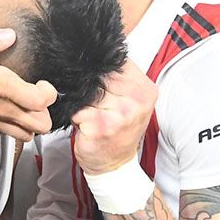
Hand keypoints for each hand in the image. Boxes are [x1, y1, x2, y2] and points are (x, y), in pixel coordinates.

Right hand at [0, 29, 57, 140]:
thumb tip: (10, 35)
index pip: (40, 100)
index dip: (47, 92)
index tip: (39, 81)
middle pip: (42, 121)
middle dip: (46, 109)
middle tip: (35, 94)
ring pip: (30, 133)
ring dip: (33, 120)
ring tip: (26, 105)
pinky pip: (13, 136)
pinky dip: (19, 128)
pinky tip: (11, 112)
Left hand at [70, 59, 156, 174]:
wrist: (114, 165)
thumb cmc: (116, 130)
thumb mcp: (125, 99)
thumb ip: (116, 76)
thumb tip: (91, 55)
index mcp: (144, 88)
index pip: (113, 62)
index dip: (97, 69)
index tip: (95, 81)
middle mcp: (137, 100)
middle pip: (97, 77)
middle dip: (87, 88)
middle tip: (95, 106)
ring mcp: (121, 114)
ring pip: (85, 93)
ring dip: (80, 104)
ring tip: (91, 115)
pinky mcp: (102, 127)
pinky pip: (77, 111)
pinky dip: (75, 117)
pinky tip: (85, 125)